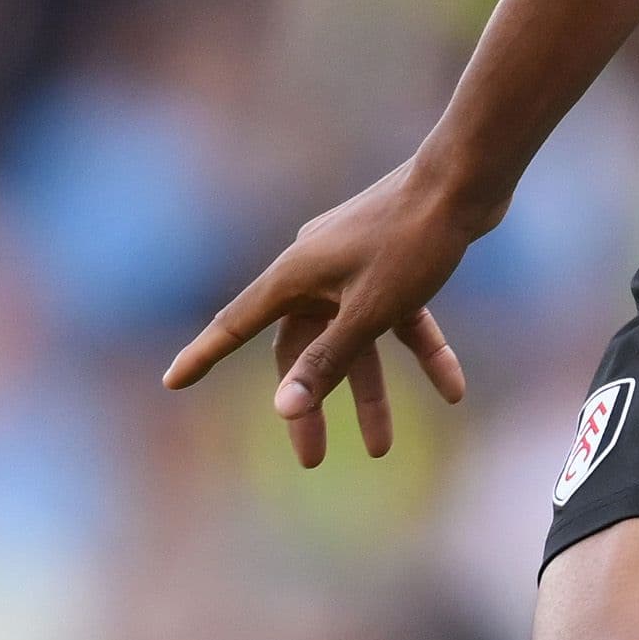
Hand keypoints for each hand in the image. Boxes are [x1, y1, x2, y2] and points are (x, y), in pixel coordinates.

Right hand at [163, 159, 480, 465]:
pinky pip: (401, 319)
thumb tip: (282, 407)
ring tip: (382, 448)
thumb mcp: (369, 311)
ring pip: (356, 340)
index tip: (172, 382)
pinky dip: (423, 352)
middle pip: (303, 349)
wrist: (466, 179)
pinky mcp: (394, 265)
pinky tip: (453, 390)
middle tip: (313, 460)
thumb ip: (326, 361)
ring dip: (370, 392)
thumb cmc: (412, 241)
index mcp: (295, 277)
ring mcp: (355, 266)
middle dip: (311, 404)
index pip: (235, 325)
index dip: (203, 355)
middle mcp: (317, 272)